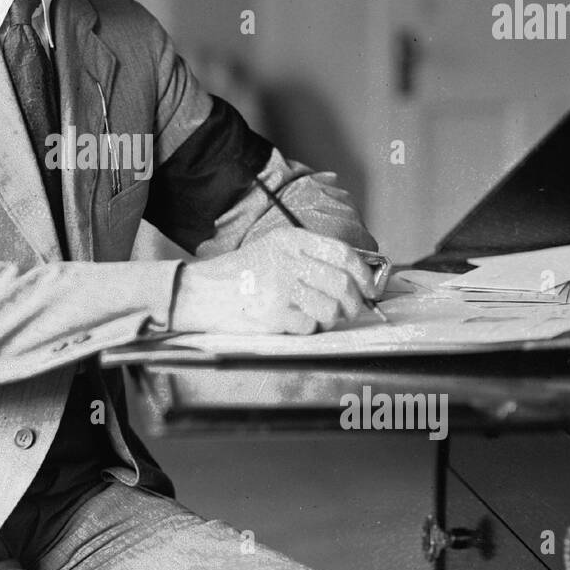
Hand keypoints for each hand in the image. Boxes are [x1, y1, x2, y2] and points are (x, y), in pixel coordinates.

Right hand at [171, 228, 377, 335]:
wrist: (200, 292)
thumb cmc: (239, 274)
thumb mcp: (273, 249)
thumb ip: (309, 256)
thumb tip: (353, 276)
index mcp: (291, 240)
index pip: (343, 254)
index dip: (364, 274)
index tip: (369, 288)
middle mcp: (288, 261)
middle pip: (342, 284)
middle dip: (353, 303)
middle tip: (350, 311)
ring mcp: (281, 288)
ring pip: (330, 310)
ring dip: (330, 320)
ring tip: (316, 318)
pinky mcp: (274, 314)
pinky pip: (308, 327)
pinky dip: (306, 330)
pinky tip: (290, 323)